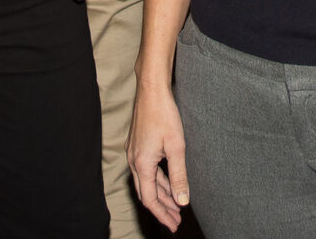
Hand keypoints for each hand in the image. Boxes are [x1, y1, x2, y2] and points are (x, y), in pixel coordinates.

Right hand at [129, 81, 189, 230]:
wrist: (151, 91)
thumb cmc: (164, 115)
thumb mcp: (176, 147)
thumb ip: (179, 176)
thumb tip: (182, 201)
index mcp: (141, 164)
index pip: (150, 199)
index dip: (162, 214)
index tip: (173, 224)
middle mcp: (134, 161)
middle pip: (146, 193)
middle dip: (161, 208)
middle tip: (176, 220)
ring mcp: (134, 153)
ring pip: (147, 182)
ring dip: (161, 195)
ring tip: (175, 205)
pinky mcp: (137, 146)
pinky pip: (146, 170)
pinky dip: (158, 181)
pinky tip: (169, 184)